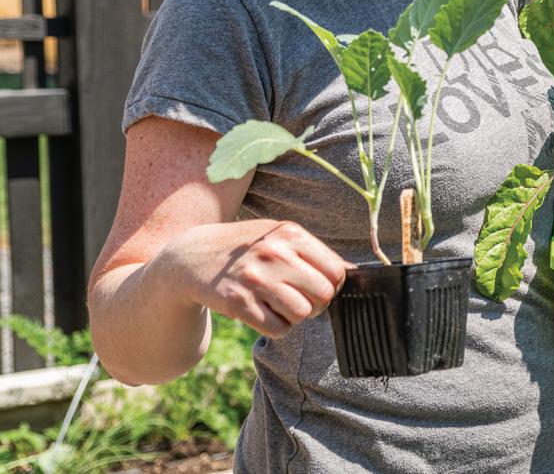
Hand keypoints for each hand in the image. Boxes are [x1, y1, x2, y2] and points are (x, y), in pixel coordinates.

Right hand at [159, 219, 348, 338]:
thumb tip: (352, 273)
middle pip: (323, 295)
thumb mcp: (278, 236)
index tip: (320, 287)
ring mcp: (256, 280)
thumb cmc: (246, 247)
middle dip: (317, 303)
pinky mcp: (239, 304)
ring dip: (296, 316)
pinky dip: (277, 327)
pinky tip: (265, 313)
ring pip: (302, 313)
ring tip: (281, 306)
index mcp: (290, 235)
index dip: (333, 285)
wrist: (192, 257)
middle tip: (302, 300)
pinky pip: (278, 329)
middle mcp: (275, 255)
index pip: (336, 271)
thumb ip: (312, 252)